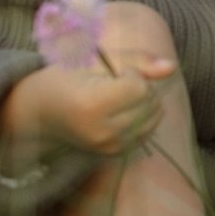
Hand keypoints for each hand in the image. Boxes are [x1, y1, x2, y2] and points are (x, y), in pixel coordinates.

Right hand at [0, 54, 175, 161]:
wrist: (41, 112)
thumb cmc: (67, 78)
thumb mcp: (97, 60)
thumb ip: (138, 61)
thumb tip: (172, 67)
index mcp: (92, 105)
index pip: (139, 87)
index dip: (132, 74)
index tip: (114, 73)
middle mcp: (102, 131)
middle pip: (150, 103)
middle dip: (142, 87)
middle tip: (115, 84)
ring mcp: (109, 147)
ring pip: (153, 118)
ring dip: (146, 102)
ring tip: (119, 97)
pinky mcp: (114, 154)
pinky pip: (147, 132)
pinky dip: (144, 117)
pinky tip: (123, 110)